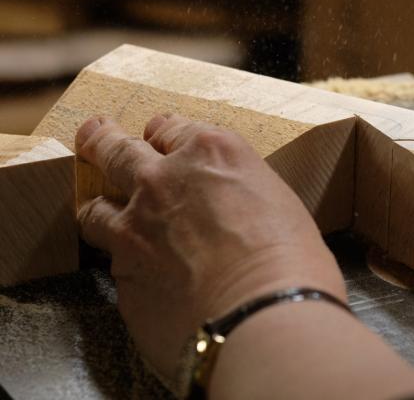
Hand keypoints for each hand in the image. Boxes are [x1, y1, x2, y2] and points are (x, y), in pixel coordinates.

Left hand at [75, 115, 344, 381]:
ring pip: (95, 208)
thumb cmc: (291, 260)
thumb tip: (229, 211)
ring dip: (101, 208)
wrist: (261, 315)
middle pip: (115, 149)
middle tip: (93, 136)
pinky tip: (143, 277)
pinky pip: (114, 263)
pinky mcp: (122, 274)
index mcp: (210, 152)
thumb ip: (238, 193)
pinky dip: (126, 266)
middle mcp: (163, 179)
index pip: (171, 128)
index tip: (159, 138)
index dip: (164, 134)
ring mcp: (135, 226)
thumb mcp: (277, 202)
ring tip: (100, 211)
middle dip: (101, 141)